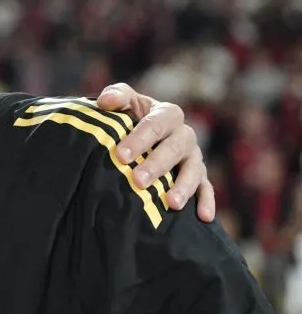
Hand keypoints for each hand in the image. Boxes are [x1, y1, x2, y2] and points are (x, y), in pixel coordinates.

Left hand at [95, 83, 214, 222]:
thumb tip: (106, 100)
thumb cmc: (131, 117)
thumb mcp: (125, 103)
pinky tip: (204, 217)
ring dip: (183, 186)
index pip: (155, 124)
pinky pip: (207, 188)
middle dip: (156, 165)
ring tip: (170, 203)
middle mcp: (184, 135)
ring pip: (193, 170)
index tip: (120, 155)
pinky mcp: (199, 176)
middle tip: (137, 181)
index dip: (139, 139)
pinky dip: (207, 201)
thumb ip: (117, 96)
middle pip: (174, 149)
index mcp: (167, 114)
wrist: (143, 134)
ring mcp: (193, 157)